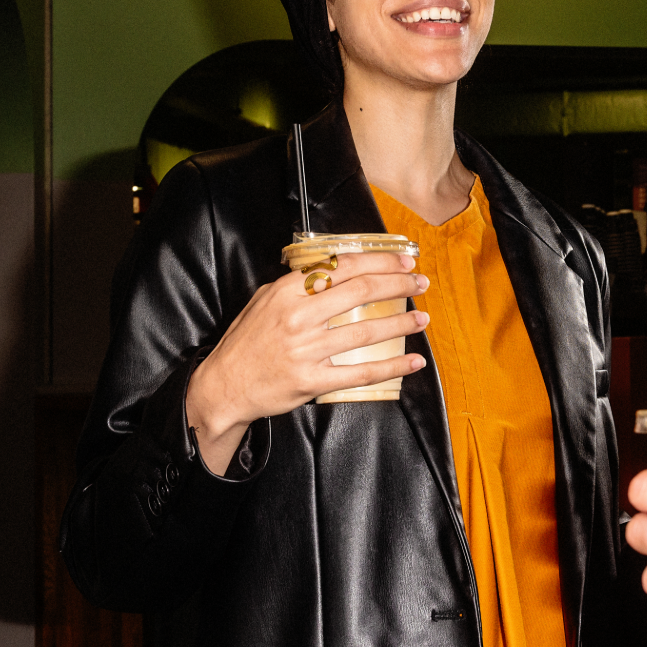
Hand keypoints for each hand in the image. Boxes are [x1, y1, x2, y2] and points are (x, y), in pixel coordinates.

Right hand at [185, 251, 428, 473]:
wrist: (224, 386)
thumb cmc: (245, 343)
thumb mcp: (263, 301)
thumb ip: (296, 285)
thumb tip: (331, 270)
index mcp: (287, 292)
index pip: (342, 267)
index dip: (379, 261)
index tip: (403, 260)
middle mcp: (298, 317)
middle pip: (360, 291)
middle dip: (398, 283)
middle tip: (420, 282)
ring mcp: (306, 350)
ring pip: (366, 331)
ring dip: (400, 323)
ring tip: (422, 318)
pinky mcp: (312, 380)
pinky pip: (360, 372)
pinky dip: (391, 366)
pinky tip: (412, 361)